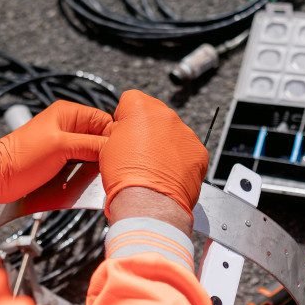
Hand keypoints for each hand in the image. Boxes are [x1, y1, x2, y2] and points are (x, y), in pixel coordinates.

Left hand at [0, 101, 112, 205]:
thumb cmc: (23, 157)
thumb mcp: (61, 146)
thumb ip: (90, 144)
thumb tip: (115, 147)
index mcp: (68, 114)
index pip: (104, 120)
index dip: (113, 136)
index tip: (119, 153)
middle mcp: (68, 127)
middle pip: (99, 138)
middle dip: (105, 153)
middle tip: (109, 167)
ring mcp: (63, 145)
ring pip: (91, 154)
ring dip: (95, 165)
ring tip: (96, 175)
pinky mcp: (59, 162)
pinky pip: (80, 166)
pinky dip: (84, 173)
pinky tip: (85, 180)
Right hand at [99, 90, 207, 220]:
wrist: (149, 204)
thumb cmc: (126, 178)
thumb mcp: (106, 147)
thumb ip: (117, 131)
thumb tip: (122, 132)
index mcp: (141, 108)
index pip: (130, 99)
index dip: (123, 118)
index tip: (121, 132)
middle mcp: (167, 116)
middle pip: (154, 115)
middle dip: (146, 130)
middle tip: (136, 153)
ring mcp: (185, 134)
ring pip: (172, 132)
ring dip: (164, 145)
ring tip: (151, 167)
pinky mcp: (198, 152)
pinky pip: (187, 150)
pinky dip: (179, 160)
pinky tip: (166, 173)